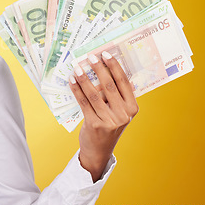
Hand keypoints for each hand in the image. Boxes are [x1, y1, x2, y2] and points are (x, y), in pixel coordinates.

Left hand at [68, 51, 138, 181]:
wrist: (99, 151)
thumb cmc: (108, 126)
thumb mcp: (118, 112)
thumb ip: (115, 95)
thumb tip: (103, 68)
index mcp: (132, 108)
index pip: (124, 82)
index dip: (114, 66)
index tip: (105, 54)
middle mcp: (123, 114)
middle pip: (109, 85)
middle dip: (98, 68)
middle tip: (90, 57)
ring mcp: (109, 120)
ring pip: (94, 93)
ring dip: (84, 78)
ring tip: (77, 67)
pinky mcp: (95, 124)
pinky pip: (84, 102)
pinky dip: (77, 90)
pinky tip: (71, 81)